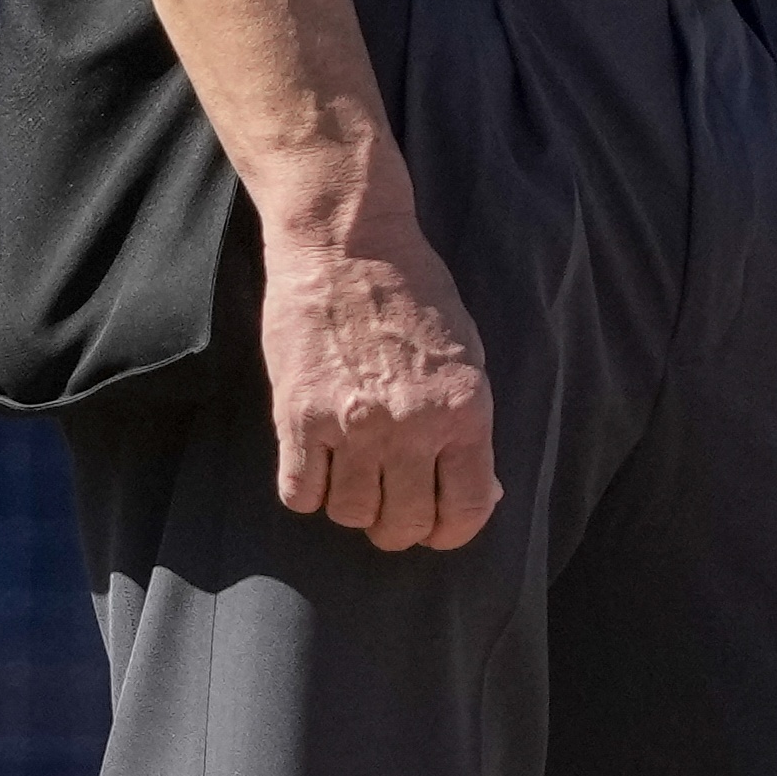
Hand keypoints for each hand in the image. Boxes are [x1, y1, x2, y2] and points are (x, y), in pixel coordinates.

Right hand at [259, 174, 497, 553]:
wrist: (347, 243)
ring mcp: (350, 425)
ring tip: (352, 479)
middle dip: (400, 528)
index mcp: (463, 411)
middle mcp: (410, 427)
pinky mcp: (298, 416)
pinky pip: (300, 493)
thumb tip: (478, 490)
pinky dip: (308, 492)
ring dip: (353, 507)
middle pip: (404, 523)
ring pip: (351, 514)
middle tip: (391, 508)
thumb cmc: (414, 292)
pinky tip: (315, 466)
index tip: (438, 527)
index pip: (464, 510)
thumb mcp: (467, 356)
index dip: (451, 531)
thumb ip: (469, 426)